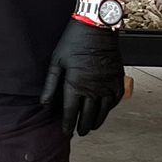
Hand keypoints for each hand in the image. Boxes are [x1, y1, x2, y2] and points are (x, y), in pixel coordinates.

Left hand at [41, 16, 122, 135]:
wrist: (97, 27)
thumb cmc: (74, 42)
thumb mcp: (56, 62)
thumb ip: (50, 85)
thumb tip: (44, 103)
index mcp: (75, 85)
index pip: (70, 113)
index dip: (67, 125)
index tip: (66, 132)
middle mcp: (93, 89)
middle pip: (87, 117)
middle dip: (81, 127)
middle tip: (78, 133)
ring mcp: (107, 85)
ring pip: (102, 112)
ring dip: (95, 122)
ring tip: (90, 127)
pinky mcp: (118, 80)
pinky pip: (114, 101)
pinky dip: (109, 110)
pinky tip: (103, 112)